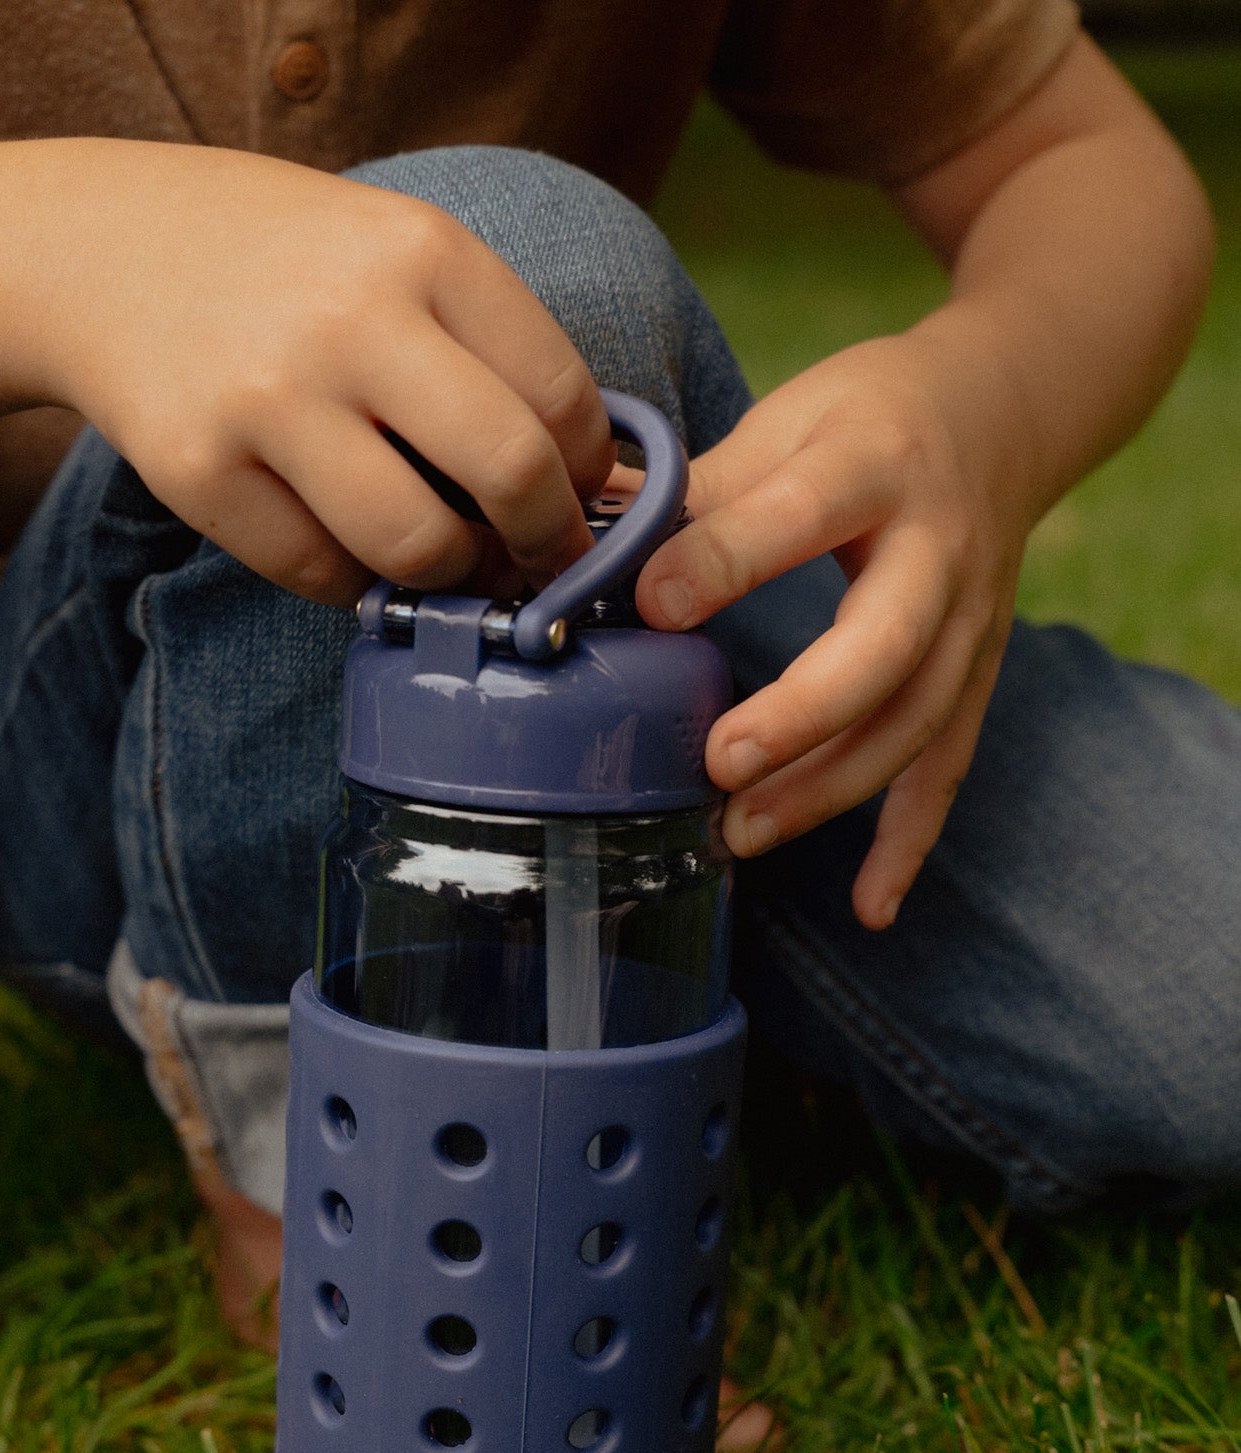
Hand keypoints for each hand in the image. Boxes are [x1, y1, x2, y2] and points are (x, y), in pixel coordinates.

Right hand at [30, 143, 612, 603]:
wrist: (101, 248)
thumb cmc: (286, 266)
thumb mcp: (396, 250)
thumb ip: (490, 343)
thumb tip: (595, 482)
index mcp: (421, 251)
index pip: (563, 395)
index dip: (588, 475)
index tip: (579, 503)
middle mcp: (348, 320)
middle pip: (510, 474)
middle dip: (544, 541)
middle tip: (537, 560)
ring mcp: (266, 398)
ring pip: (416, 547)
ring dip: (448, 577)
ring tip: (442, 559)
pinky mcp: (197, 470)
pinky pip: (320, 576)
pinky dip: (353, 584)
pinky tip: (350, 547)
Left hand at [636, 330, 1027, 928]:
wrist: (1003, 410)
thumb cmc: (869, 417)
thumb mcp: (791, 416)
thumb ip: (703, 488)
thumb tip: (582, 538)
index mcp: (874, 463)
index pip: (802, 515)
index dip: (726, 559)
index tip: (651, 604)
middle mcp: (939, 551)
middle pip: (885, 648)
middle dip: (803, 714)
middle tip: (719, 761)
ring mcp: (970, 623)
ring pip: (914, 724)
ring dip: (830, 790)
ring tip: (740, 834)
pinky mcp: (977, 676)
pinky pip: (948, 769)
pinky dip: (908, 844)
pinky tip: (868, 908)